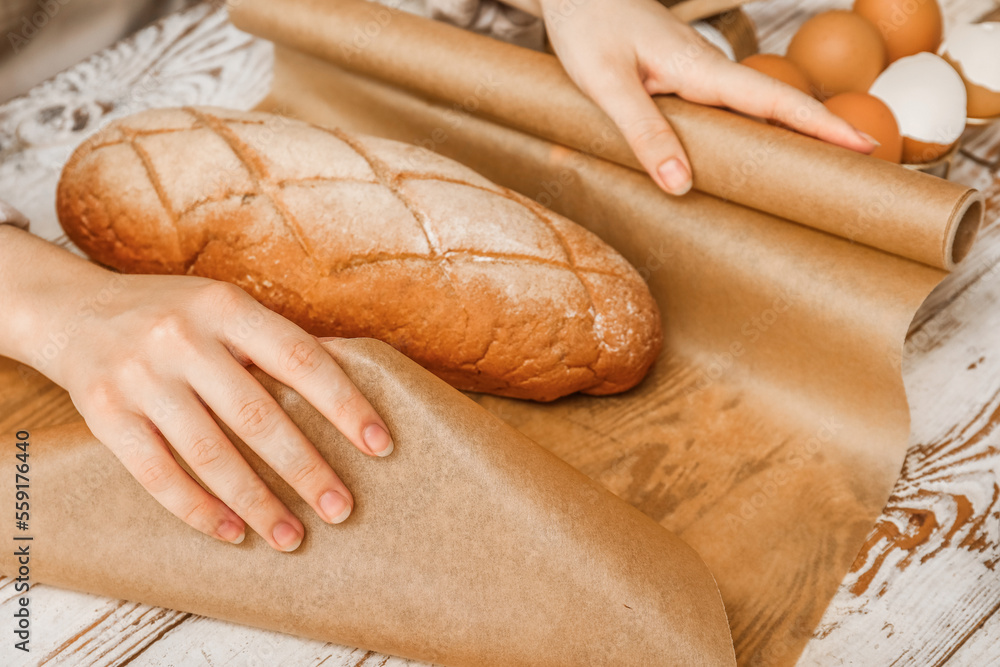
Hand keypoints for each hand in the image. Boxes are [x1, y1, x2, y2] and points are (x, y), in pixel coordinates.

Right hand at [0, 233, 393, 551]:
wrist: (72, 310)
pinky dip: (198, 509)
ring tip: (291, 537)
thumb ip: (270, 346)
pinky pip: (158, 474)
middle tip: (341, 509)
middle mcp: (182, 337)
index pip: (300, 359)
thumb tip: (345, 402)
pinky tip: (232, 532)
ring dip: (256, 502)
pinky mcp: (105, 414)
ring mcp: (140, 376)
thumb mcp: (222, 309)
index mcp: (226, 306)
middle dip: (305, 469)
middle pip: (257, 415)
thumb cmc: (173, 316)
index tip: (379, 445)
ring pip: (210, 454)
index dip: (344, 404)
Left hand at [512, 0, 876, 194]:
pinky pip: (729, 113)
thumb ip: (643, 131)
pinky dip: (754, 133)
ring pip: (755, 112)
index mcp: (701, 69)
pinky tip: (755, 157)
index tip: (866, 145)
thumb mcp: (606, 83)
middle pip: (777, 109)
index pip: (774, 100)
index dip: (821, 125)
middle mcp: (709, 72)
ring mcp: (700, 76)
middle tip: (861, 172)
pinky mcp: (684, 82)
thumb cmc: (588, 28)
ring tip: (821, 175)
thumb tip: (681, 186)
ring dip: (790, 138)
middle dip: (822, 136)